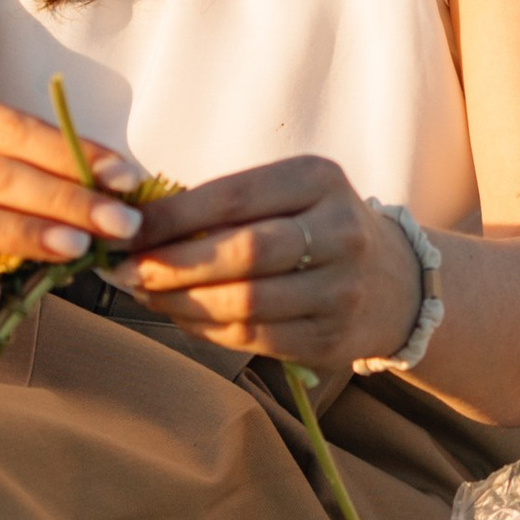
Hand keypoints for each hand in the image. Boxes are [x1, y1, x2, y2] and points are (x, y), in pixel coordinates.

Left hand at [114, 156, 423, 372]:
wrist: (396, 283)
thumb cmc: (317, 226)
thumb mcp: (288, 193)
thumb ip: (225, 205)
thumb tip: (137, 225)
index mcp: (321, 180)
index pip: (235, 198)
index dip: (173, 217)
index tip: (125, 228)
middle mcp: (340, 232)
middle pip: (242, 254)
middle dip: (172, 265)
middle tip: (123, 270)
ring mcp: (341, 290)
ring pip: (244, 304)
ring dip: (180, 302)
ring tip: (143, 293)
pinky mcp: (331, 338)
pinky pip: (253, 338)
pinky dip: (205, 329)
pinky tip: (180, 315)